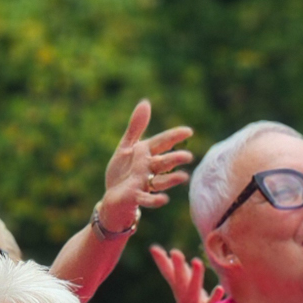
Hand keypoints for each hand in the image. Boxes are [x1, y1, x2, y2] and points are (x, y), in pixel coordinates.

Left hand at [96, 100, 193, 235]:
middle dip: (175, 159)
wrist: (113, 197)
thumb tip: (146, 102)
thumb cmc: (122, 172)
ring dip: (171, 179)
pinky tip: (164, 199)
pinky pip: (146, 198)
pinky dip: (155, 199)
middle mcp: (147, 168)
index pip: (162, 142)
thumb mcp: (126, 146)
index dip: (174, 137)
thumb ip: (136, 127)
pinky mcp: (135, 196)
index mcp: (145, 153)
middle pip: (163, 162)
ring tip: (183, 177)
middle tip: (188, 156)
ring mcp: (143, 183)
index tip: (189, 131)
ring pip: (160, 180)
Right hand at [150, 244, 221, 302]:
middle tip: (175, 252)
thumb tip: (154, 249)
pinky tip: (220, 288)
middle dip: (177, 267)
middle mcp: (184, 300)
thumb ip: (171, 269)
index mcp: (179, 292)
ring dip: (195, 277)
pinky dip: (214, 298)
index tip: (154, 249)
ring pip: (193, 292)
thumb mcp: (183, 286)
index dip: (162, 262)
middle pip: (179, 282)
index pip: (168, 274)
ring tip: (196, 261)